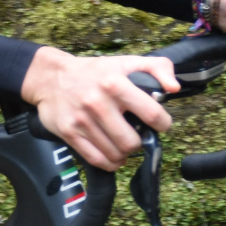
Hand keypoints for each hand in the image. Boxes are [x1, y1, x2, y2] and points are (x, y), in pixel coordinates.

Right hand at [20, 47, 178, 171]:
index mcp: (116, 83)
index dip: (162, 124)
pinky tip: (114, 156)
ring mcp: (82, 120)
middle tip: (137, 136)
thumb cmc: (95, 72)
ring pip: (115, 153)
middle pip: (131, 142)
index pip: (151, 113)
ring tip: (124, 144)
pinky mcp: (69, 133)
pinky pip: (96, 159)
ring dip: (124, 154)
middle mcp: (98, 102)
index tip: (161, 125)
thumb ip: (157, 68)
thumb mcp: (127, 62)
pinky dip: (110, 163)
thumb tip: (174, 88)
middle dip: (139, 142)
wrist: (52, 77)